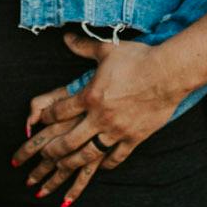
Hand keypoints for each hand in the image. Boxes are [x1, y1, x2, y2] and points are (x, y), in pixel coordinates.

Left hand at [11, 34, 180, 203]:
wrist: (169, 73)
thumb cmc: (138, 58)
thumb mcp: (107, 49)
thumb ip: (84, 46)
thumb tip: (66, 37)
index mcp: (89, 96)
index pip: (59, 111)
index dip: (45, 117)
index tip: (38, 123)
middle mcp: (99, 117)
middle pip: (68, 141)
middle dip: (52, 151)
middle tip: (43, 156)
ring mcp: (117, 130)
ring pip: (88, 154)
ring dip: (72, 162)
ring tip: (62, 168)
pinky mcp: (134, 138)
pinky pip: (116, 157)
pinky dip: (106, 163)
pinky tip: (101, 166)